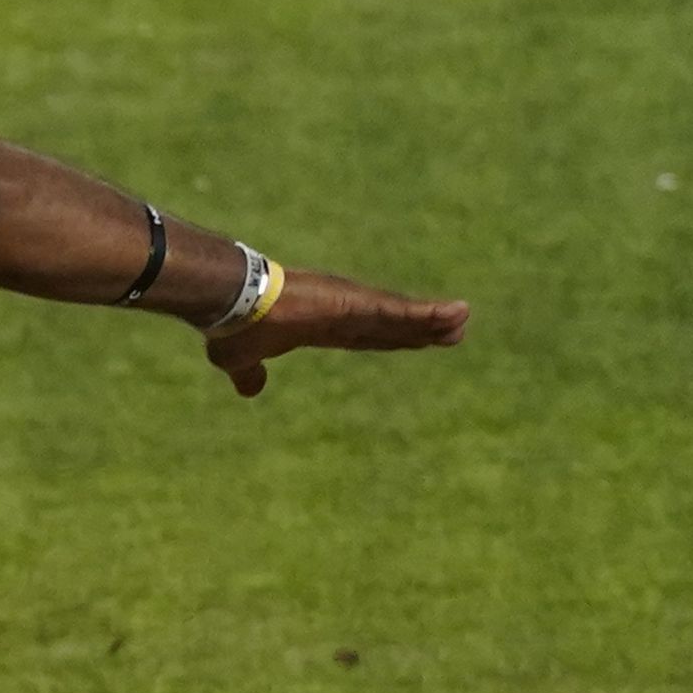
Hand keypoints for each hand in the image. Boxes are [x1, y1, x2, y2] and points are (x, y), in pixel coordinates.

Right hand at [206, 269, 469, 398]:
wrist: (230, 302)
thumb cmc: (232, 326)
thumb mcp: (241, 358)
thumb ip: (251, 374)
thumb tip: (250, 390)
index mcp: (319, 327)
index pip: (365, 336)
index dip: (392, 338)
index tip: (416, 342)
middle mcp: (340, 313)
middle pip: (390, 325)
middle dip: (421, 329)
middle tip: (455, 331)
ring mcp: (351, 306)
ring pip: (400, 316)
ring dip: (433, 320)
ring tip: (462, 320)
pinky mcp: (357, 304)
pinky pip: (401, 312)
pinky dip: (429, 314)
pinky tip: (454, 314)